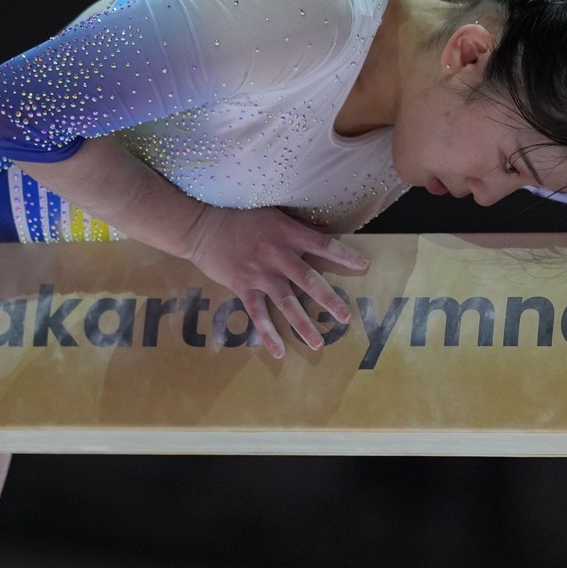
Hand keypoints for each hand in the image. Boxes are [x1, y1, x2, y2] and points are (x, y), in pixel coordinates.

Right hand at [182, 205, 368, 357]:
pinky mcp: (243, 287)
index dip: (344, 256)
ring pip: (286, 303)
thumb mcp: (274, 216)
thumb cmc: (241, 218)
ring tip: (318, 343)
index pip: (324, 244)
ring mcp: (260, 274)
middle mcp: (278, 256)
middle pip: (309, 280)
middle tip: (345, 317)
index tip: (364, 266)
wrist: (203, 226)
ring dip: (303, 325)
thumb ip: (296, 229)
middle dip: (329, 300)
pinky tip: (278, 351)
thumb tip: (322, 235)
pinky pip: (258, 314)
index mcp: (288, 234)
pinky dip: (268, 334)